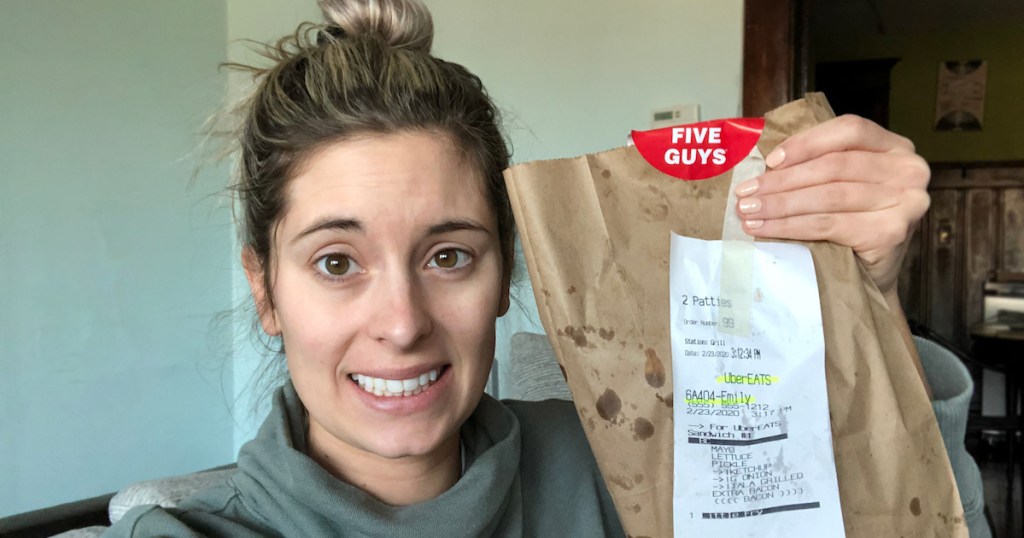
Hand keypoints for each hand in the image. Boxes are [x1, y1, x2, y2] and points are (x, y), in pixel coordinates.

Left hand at [734, 114, 930, 297]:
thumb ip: (819, 165)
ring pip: (828, 195)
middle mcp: (909, 170)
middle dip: (782, 180)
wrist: (871, 276)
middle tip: (745, 192)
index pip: (849, 130)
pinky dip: (791, 226)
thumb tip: (764, 161)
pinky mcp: (890, 232)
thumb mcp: (842, 185)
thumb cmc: (851, 225)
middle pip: (834, 165)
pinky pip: (828, 223)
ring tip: (748, 211)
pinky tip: (765, 228)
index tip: (770, 160)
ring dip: (781, 204)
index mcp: (895, 147)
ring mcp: (905, 202)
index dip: (807, 142)